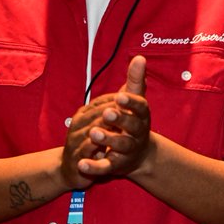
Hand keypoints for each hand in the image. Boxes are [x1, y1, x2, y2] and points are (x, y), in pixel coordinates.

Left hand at [74, 56, 154, 178]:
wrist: (137, 156)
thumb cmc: (132, 122)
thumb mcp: (134, 101)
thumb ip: (135, 80)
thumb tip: (139, 57)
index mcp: (142, 116)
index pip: (141, 108)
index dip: (131, 103)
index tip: (120, 96)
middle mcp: (137, 133)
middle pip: (132, 126)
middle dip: (120, 119)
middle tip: (107, 113)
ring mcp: (127, 150)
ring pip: (120, 145)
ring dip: (108, 139)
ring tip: (93, 133)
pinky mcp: (116, 165)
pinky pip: (105, 166)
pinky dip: (94, 166)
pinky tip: (82, 163)